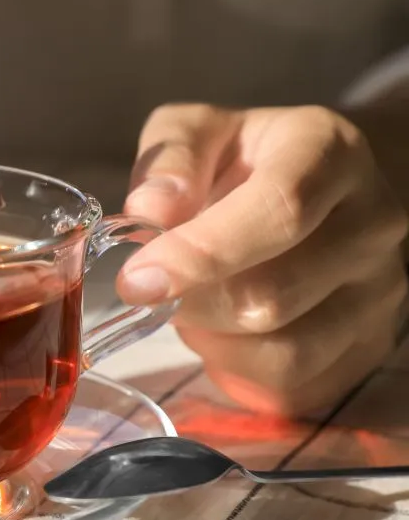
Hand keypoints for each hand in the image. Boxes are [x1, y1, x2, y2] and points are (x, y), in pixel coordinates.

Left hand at [118, 104, 408, 415]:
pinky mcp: (371, 345)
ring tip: (192, 306)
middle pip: (274, 295)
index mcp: (331, 154)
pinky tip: (222, 336)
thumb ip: (170, 158)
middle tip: (155, 288)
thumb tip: (151, 208)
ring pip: (285, 353)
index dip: (202, 253)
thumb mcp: (197, 133)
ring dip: (213, 341)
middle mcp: (374, 222)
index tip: (137, 278)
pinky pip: (295, 387)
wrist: (312, 191)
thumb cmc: (244, 160)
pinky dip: (239, 372)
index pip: (280, 210)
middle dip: (192, 303)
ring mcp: (381, 291)